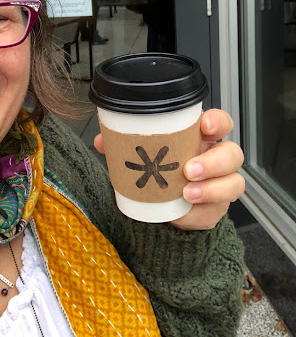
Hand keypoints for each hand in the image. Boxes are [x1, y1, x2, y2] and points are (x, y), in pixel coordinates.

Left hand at [93, 108, 244, 230]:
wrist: (161, 205)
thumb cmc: (158, 169)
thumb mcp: (143, 154)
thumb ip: (123, 144)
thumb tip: (103, 141)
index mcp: (200, 138)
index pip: (221, 123)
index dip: (218, 122)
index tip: (204, 126)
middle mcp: (216, 159)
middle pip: (232, 154)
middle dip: (214, 161)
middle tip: (188, 169)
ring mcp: (220, 185)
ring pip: (234, 184)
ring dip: (212, 189)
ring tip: (187, 194)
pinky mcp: (214, 210)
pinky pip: (214, 213)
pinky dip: (197, 215)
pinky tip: (181, 214)